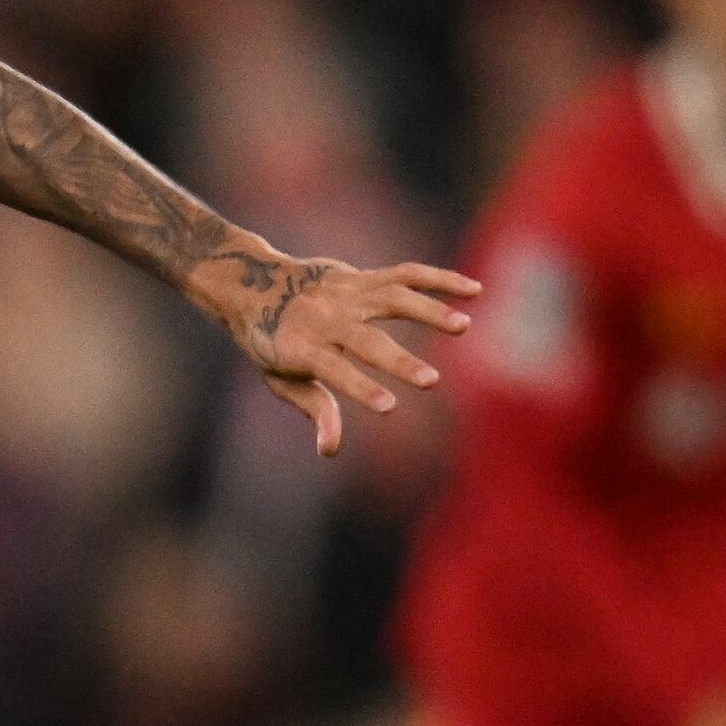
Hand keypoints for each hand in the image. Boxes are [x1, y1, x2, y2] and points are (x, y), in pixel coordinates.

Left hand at [187, 237, 477, 456]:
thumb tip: (330, 450)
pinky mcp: (362, 276)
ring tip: (463, 326)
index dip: (359, 388)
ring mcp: (345, 293)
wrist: (251, 285)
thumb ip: (315, 409)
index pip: (332, 371)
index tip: (390, 407)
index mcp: (298, 346)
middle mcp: (323, 317)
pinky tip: (473, 291)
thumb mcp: (282, 379)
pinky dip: (439, 279)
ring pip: (392, 298)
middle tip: (431, 381)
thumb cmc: (271, 343)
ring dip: (429, 310)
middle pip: (366, 340)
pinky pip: (405, 275)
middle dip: (398, 361)